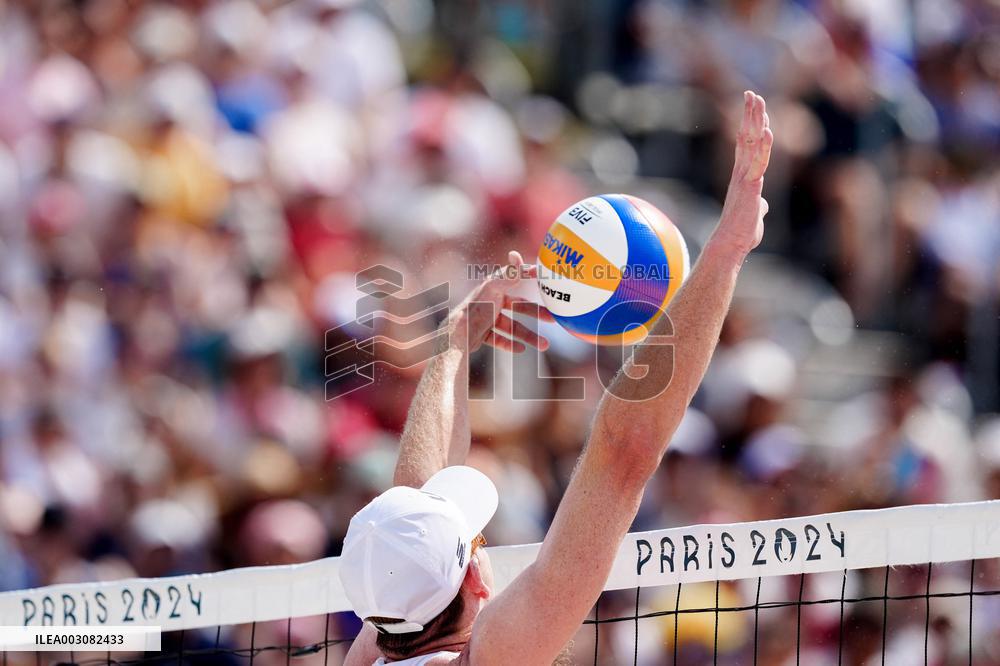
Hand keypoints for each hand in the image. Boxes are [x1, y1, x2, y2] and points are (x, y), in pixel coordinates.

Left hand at [448, 251, 553, 352]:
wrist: (458, 334)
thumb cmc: (477, 308)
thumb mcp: (494, 290)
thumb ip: (508, 275)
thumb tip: (515, 254)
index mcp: (494, 289)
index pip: (515, 278)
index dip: (529, 275)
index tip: (545, 276)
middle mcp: (490, 302)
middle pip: (518, 307)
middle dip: (536, 314)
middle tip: (553, 319)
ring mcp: (486, 319)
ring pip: (512, 327)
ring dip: (529, 336)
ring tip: (544, 345)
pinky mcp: (481, 334)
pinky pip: (499, 340)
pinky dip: (510, 344)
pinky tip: (521, 350)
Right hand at [716, 91, 773, 255]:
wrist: (730, 245)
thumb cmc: (740, 232)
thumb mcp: (754, 214)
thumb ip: (758, 205)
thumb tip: (763, 205)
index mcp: (743, 175)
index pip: (746, 144)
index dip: (749, 123)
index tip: (752, 106)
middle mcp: (741, 172)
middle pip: (746, 137)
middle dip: (750, 114)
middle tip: (751, 93)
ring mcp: (744, 178)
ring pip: (751, 144)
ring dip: (754, 122)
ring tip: (756, 101)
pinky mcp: (750, 187)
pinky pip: (758, 163)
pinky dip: (763, 147)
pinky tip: (767, 131)